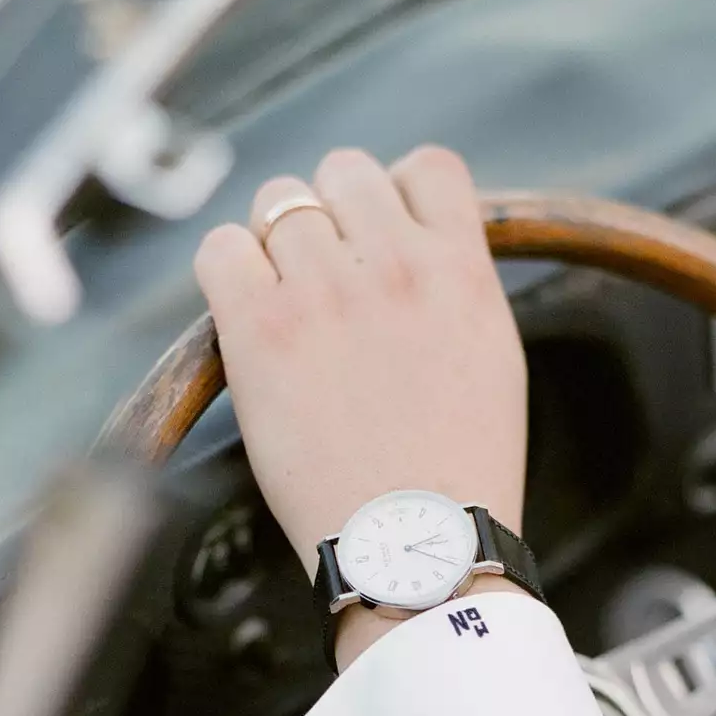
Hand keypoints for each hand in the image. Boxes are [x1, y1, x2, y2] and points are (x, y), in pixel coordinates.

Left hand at [194, 146, 527, 664]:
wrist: (416, 549)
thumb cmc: (460, 475)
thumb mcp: (495, 360)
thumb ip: (459, 286)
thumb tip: (423, 244)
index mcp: (461, 270)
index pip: (429, 165)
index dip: (399, 192)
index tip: (384, 233)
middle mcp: (394, 264)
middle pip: (343, 172)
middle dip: (333, 216)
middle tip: (329, 279)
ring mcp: (324, 291)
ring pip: (278, 201)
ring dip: (277, 244)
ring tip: (289, 307)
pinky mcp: (261, 328)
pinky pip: (220, 249)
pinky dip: (229, 273)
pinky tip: (248, 318)